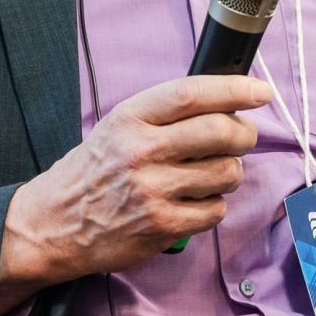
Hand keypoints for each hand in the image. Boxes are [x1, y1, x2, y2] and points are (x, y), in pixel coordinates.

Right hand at [0, 75, 270, 315]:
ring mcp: (153, 191)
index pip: (192, 93)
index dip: (234, 89)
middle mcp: (141, 151)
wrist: (55, 223)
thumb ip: (165, 112)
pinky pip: (215, 210)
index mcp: (131, 118)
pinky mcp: (162, 227)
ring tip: (209, 173)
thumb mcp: (119, 125)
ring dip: (229, 172)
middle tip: (242, 137)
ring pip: (226, 172)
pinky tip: (193, 202)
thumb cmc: (95, 170)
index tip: (260, 91)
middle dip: (244, 133)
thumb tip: (226, 100)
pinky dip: (214, 205)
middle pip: (219, 132)